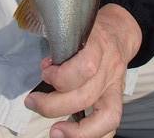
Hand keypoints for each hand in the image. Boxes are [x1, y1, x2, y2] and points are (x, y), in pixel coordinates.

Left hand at [24, 4, 141, 137]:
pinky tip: (72, 135)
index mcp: (99, 45)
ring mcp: (115, 85)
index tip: (45, 71)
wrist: (120, 31)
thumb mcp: (78, 27)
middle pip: (86, 95)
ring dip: (73, 129)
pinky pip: (111, 123)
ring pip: (101, 114)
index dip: (61, 75)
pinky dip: (94, 135)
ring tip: (54, 131)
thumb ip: (63, 44)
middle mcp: (109, 67)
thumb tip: (45, 66)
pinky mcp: (117, 98)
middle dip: (54, 104)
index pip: (86, 66)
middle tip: (33, 101)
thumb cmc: (93, 30)